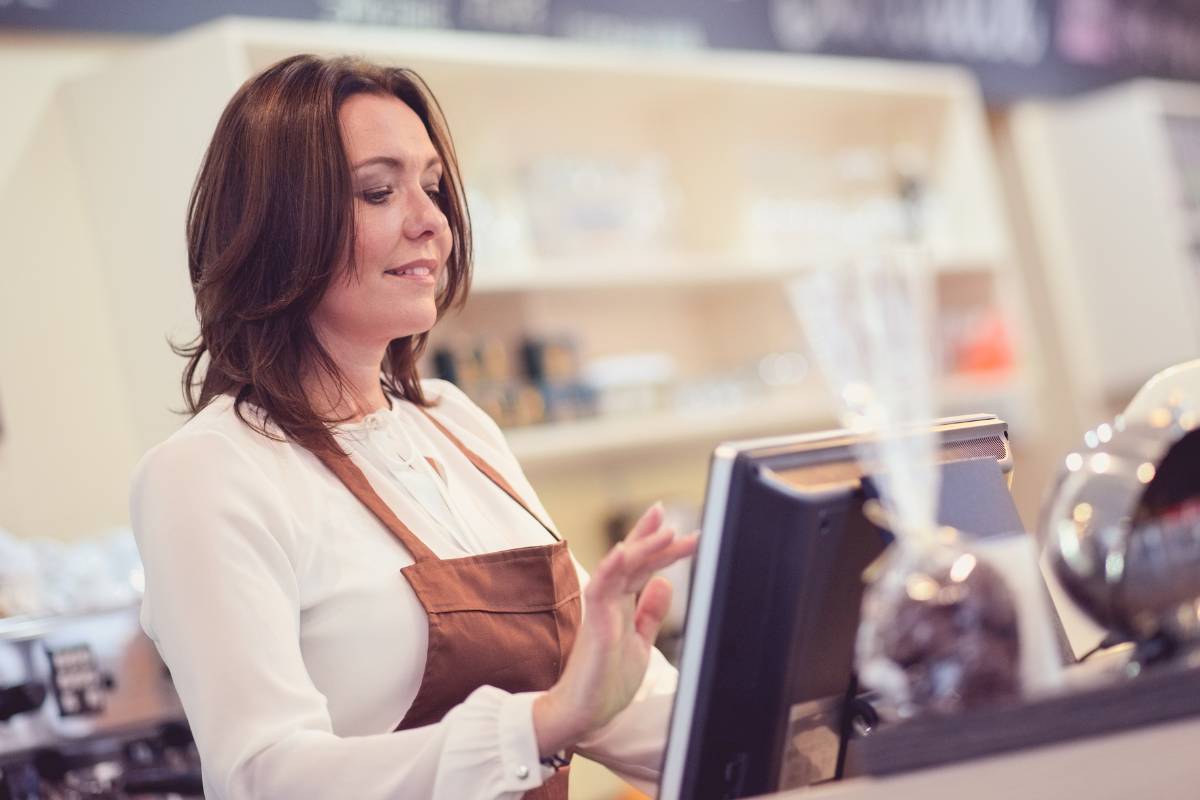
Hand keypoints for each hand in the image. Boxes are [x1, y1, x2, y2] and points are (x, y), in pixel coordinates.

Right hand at [533, 502, 698, 755]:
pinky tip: (623, 552)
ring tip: (665, 528)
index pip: (640, 566)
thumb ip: (650, 613)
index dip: (656, 545)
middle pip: (632, 559)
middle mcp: (610, 600)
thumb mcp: (640, 642)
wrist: (583, 713)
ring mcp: (601, 609)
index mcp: (621, 604)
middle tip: (666, 511)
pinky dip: (611, 568)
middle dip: (651, 536)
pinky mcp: (595, 624)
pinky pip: (601, 589)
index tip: (677, 527)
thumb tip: (664, 582)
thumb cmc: (606, 681)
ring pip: (620, 567)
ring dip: (641, 546)